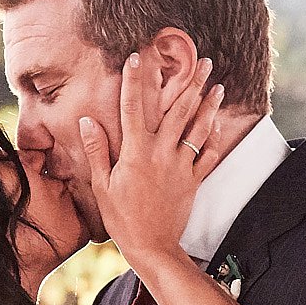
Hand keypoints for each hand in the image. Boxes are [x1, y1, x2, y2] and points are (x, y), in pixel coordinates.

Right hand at [79, 48, 222, 261]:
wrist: (151, 246)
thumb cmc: (122, 218)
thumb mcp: (102, 185)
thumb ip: (96, 151)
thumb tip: (86, 121)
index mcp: (136, 152)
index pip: (132, 108)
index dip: (133, 81)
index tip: (136, 58)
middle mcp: (161, 154)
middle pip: (178, 111)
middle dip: (191, 83)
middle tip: (204, 62)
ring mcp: (180, 166)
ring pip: (198, 129)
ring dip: (209, 105)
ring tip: (218, 86)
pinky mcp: (193, 181)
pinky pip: (208, 155)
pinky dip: (214, 138)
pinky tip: (217, 123)